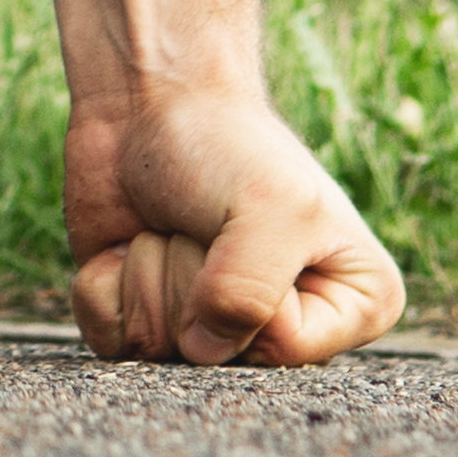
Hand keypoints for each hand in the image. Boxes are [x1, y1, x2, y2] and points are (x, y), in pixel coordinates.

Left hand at [63, 85, 405, 364]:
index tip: (246, 230)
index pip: (284, 347)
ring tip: (171, 225)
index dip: (245, 291)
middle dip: (188, 277)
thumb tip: (201, 351)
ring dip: (146, 271)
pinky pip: (109, 340)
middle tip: (204, 221)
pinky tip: (126, 243)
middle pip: (213, 357)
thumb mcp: (270, 210)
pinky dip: (104, 282)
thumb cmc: (226, 145)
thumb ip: (250, 295)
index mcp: (353, 306)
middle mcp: (288, 332)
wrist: (147, 99)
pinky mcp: (148, 320)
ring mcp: (213, 331)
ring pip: (156, 349)